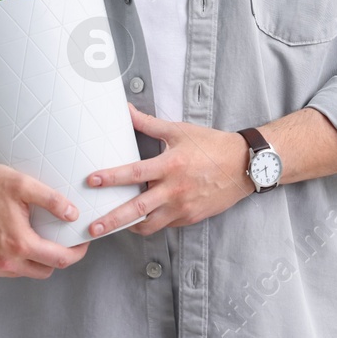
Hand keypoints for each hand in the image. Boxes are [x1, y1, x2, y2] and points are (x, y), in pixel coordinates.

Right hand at [0, 155, 88, 277]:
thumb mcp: (22, 184)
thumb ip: (51, 200)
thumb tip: (73, 214)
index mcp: (19, 244)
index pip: (58, 260)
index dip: (76, 253)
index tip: (81, 244)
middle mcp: (4, 261)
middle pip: (44, 271)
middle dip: (57, 258)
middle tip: (62, 241)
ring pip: (24, 272)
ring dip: (35, 260)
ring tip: (37, 238)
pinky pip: (5, 270)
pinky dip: (15, 260)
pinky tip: (14, 241)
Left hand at [84, 103, 253, 237]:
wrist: (244, 165)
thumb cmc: (212, 145)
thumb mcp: (179, 130)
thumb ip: (149, 124)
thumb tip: (126, 110)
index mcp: (170, 165)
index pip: (134, 173)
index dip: (111, 178)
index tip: (91, 181)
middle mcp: (175, 189)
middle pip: (137, 209)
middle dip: (112, 220)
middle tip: (93, 227)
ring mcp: (183, 207)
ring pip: (150, 225)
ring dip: (130, 226)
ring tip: (114, 227)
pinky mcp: (190, 218)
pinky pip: (165, 225)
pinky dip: (152, 223)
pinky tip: (143, 219)